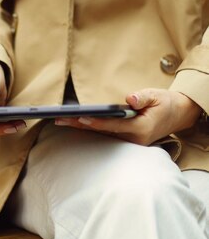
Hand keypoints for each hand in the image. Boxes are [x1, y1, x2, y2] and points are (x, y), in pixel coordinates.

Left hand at [55, 88, 201, 145]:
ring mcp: (130, 142)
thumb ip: (143, 97)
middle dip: (81, 125)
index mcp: (142, 128)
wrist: (178, 115)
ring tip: (61, 121)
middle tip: (60, 119)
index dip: (98, 122)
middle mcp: (134, 139)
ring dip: (81, 128)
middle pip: (103, 132)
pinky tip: (74, 124)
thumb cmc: (166, 103)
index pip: (115, 125)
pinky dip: (90, 129)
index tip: (82, 118)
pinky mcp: (126, 141)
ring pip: (101, 135)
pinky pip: (105, 135)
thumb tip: (130, 99)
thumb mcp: (157, 96)